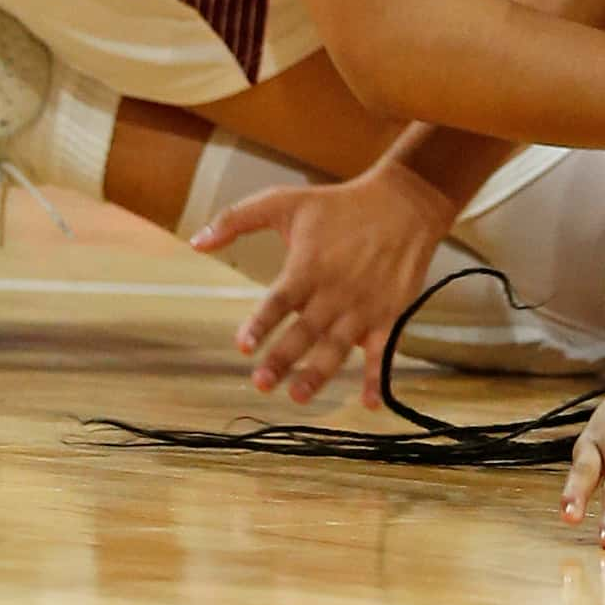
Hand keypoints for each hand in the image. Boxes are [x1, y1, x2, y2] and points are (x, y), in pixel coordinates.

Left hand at [194, 160, 457, 407]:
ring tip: (299, 395)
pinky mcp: (390, 314)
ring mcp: (364, 306)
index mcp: (309, 266)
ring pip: (338, 346)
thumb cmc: (341, 204)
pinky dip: (377, 377)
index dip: (262, 323)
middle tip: (262, 383)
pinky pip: (383, 351)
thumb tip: (196, 241)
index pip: (280, 300)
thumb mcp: (286, 201)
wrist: (407, 202)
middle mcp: (335, 291)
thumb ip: (237, 219)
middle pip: (306, 330)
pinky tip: (370, 403)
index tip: (243, 346)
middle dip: (284, 358)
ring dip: (319, 372)